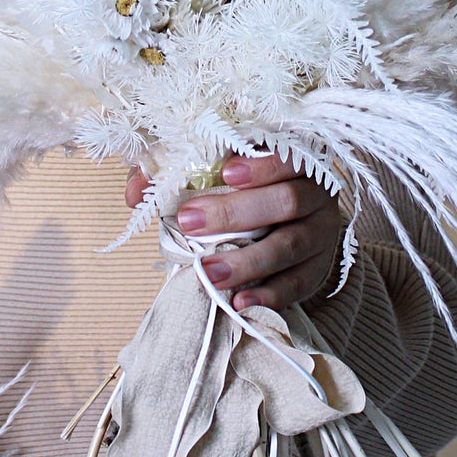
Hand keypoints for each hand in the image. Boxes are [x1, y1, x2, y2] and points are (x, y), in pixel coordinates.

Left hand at [125, 150, 343, 312]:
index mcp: (295, 158)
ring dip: (248, 262)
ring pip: (292, 246)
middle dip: (236, 213)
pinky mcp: (318, 268)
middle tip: (189, 222)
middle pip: (286, 202)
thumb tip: (135, 194)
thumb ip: (174, 170)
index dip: (260, 165)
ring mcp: (322, 233)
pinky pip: (299, 284)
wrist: (289, 215)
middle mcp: (316, 193)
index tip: (225, 173)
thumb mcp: (214, 167)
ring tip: (208, 273)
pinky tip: (240, 301)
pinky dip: (270, 295)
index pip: (287, 155)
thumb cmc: (244, 185)